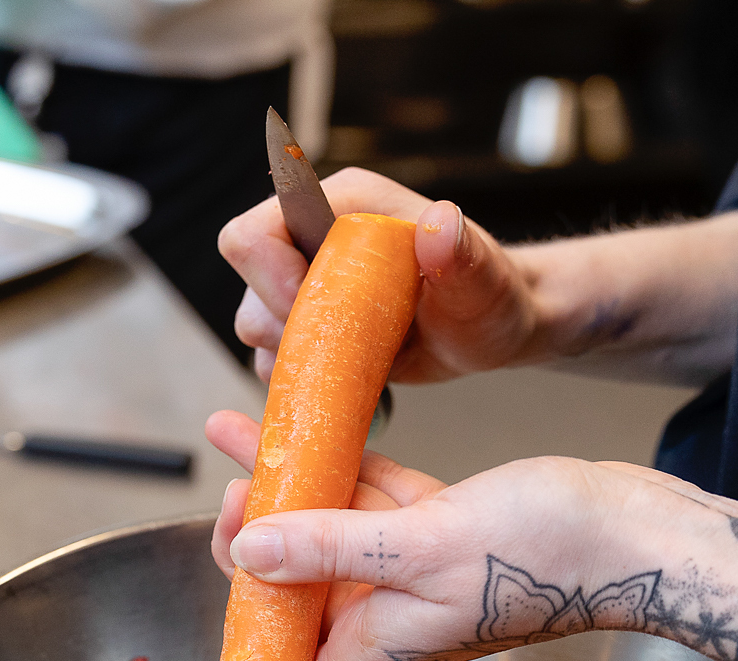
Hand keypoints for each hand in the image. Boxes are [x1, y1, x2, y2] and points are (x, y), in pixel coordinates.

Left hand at [203, 409, 687, 660]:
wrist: (641, 532)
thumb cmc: (551, 553)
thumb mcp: (424, 545)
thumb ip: (331, 548)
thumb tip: (248, 551)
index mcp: (382, 644)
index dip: (255, 660)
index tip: (225, 592)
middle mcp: (392, 618)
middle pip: (297, 598)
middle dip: (254, 545)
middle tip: (239, 488)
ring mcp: (416, 575)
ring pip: (328, 536)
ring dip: (284, 489)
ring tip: (238, 429)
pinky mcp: (443, 532)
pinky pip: (373, 503)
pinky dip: (340, 467)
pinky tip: (308, 423)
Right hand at [217, 168, 544, 384]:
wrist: (490, 329)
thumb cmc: (489, 295)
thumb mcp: (482, 278)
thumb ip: (460, 251)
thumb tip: (439, 223)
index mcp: (341, 206)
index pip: (256, 233)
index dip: (270, 278)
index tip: (319, 311)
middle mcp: (311, 239)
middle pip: (248, 284)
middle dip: (288, 325)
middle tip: (350, 345)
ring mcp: (306, 283)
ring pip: (254, 325)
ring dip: (296, 356)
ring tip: (359, 361)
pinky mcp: (308, 326)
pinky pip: (273, 358)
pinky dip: (303, 378)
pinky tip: (352, 378)